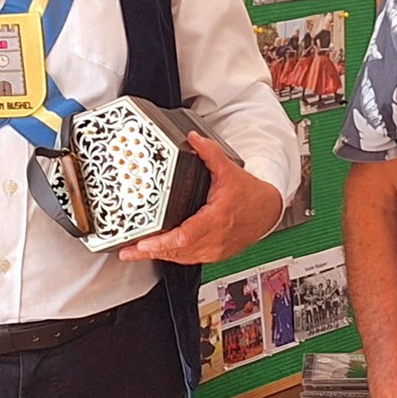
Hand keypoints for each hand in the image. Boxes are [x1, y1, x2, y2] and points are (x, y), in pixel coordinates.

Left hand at [118, 133, 284, 264]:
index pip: (185, 237)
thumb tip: (193, 139)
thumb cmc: (251, 195)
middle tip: (128, 251)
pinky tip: (156, 252)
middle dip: (151, 252)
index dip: (163, 242)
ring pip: (182, 258)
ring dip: (158, 256)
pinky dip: (171, 256)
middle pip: (178, 251)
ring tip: (134, 253)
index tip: (144, 243)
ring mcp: (214, 250)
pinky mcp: (213, 254)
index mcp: (217, 219)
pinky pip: (188, 258)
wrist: (268, 210)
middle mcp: (215, 239)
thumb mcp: (230, 170)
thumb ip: (210, 153)